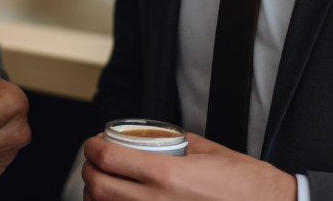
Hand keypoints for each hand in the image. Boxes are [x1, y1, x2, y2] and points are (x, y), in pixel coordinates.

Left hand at [81, 132, 295, 200]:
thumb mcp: (207, 151)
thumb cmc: (243, 183)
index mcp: (167, 174)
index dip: (92, 148)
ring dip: (97, 195)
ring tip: (103, 184)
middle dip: (89, 171)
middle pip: (99, 187)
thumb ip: (175, 143)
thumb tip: (156, 138)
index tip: (94, 144)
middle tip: (94, 162)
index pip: (109, 159)